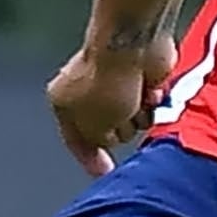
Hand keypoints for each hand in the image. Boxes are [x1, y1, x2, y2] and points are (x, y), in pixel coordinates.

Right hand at [48, 37, 156, 175]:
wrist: (135, 44)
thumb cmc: (107, 81)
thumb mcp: (91, 127)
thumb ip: (94, 144)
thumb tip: (107, 142)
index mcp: (63, 101)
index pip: (75, 140)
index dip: (90, 157)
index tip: (104, 172)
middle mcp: (88, 93)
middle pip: (110, 133)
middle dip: (120, 130)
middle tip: (120, 113)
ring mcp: (116, 85)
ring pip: (134, 122)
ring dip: (139, 117)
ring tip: (136, 100)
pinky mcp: (141, 78)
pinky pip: (151, 106)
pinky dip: (153, 102)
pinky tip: (150, 90)